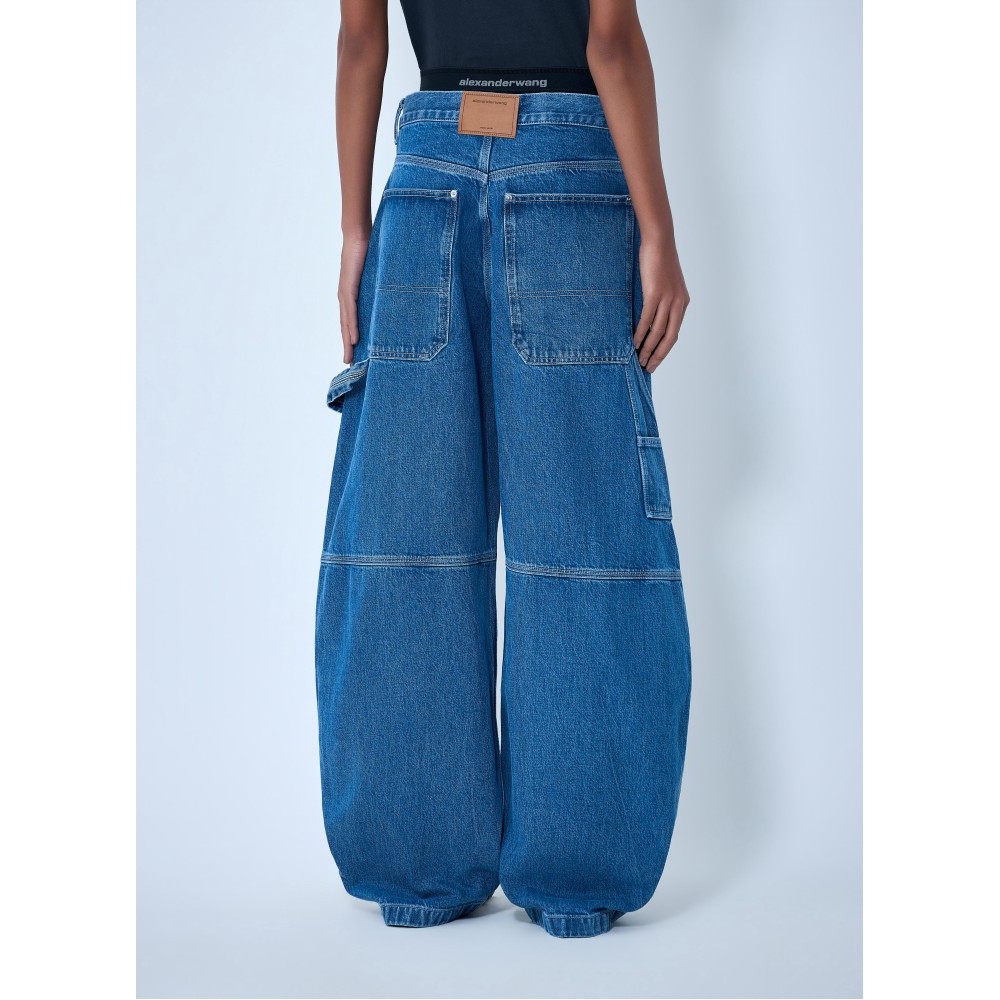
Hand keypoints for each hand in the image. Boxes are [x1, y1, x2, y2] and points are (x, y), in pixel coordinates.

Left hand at [338, 233, 369, 363]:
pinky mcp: (348, 288)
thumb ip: (378, 286)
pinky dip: (351, 326)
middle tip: (349, 364)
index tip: (354, 353)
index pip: (350, 320)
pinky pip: (350, 311)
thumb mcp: (375, 275)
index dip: (351, 337)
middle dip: (347, 346)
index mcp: (350, 295)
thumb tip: (391, 294)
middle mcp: (345, 297)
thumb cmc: (367, 251)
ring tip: (349, 357)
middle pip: (345, 326)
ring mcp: (345, 293)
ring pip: (346, 323)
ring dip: (347, 341)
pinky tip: (353, 340)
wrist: (357, 235)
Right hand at [633, 237, 690, 372]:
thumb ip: (662, 301)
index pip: (674, 333)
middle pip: (669, 337)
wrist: (660, 241)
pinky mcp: (655, 293)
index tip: (655, 361)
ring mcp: (667, 298)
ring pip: (658, 331)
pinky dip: (641, 333)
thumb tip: (650, 319)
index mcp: (682, 303)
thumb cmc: (659, 261)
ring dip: (648, 348)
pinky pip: (647, 319)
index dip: (665, 350)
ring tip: (639, 359)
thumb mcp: (665, 284)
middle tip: (647, 368)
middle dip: (658, 355)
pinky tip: (634, 342)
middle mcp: (678, 303)